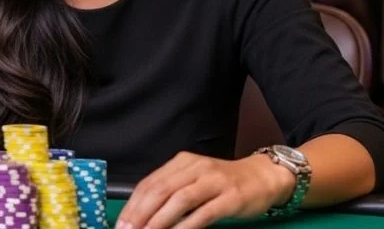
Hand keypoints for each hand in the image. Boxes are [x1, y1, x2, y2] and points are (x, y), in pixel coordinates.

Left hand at [116, 151, 295, 228]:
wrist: (262, 177)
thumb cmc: (224, 182)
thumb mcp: (194, 179)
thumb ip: (171, 190)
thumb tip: (143, 214)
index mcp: (182, 162)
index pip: (150, 182)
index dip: (133, 204)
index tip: (121, 224)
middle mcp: (196, 168)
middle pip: (161, 190)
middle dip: (141, 213)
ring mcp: (214, 182)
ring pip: (179, 200)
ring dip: (159, 221)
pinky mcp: (230, 198)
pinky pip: (204, 213)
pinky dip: (186, 226)